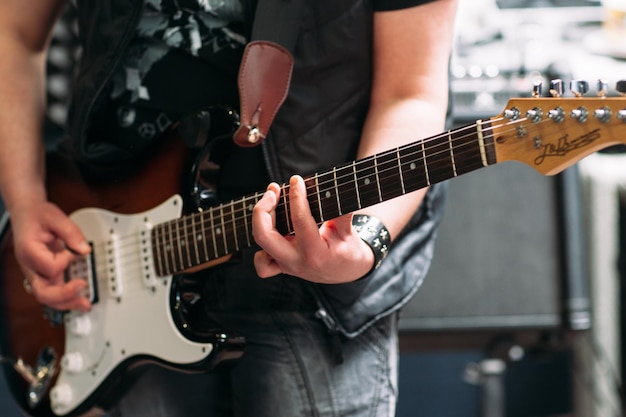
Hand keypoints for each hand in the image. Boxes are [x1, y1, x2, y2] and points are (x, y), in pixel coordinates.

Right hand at [11, 200, 91, 311]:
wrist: (27, 214)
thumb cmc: (38, 216)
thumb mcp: (55, 217)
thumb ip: (71, 232)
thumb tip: (84, 249)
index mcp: (29, 251)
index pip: (50, 267)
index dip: (64, 261)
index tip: (70, 251)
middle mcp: (30, 266)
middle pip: (42, 292)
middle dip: (64, 295)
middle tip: (83, 288)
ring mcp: (36, 273)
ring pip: (47, 297)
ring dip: (67, 303)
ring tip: (85, 304)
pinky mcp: (44, 274)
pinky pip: (52, 292)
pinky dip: (65, 298)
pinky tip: (78, 299)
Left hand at [252, 175, 373, 282]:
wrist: (348, 273)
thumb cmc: (349, 252)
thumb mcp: (349, 233)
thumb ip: (342, 215)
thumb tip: (337, 192)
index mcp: (315, 253)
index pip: (299, 220)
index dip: (296, 196)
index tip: (296, 180)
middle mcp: (295, 261)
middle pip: (265, 235)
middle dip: (264, 208)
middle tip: (273, 190)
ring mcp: (286, 265)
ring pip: (260, 243)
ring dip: (260, 219)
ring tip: (270, 200)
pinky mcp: (282, 267)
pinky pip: (262, 262)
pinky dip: (260, 245)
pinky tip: (270, 228)